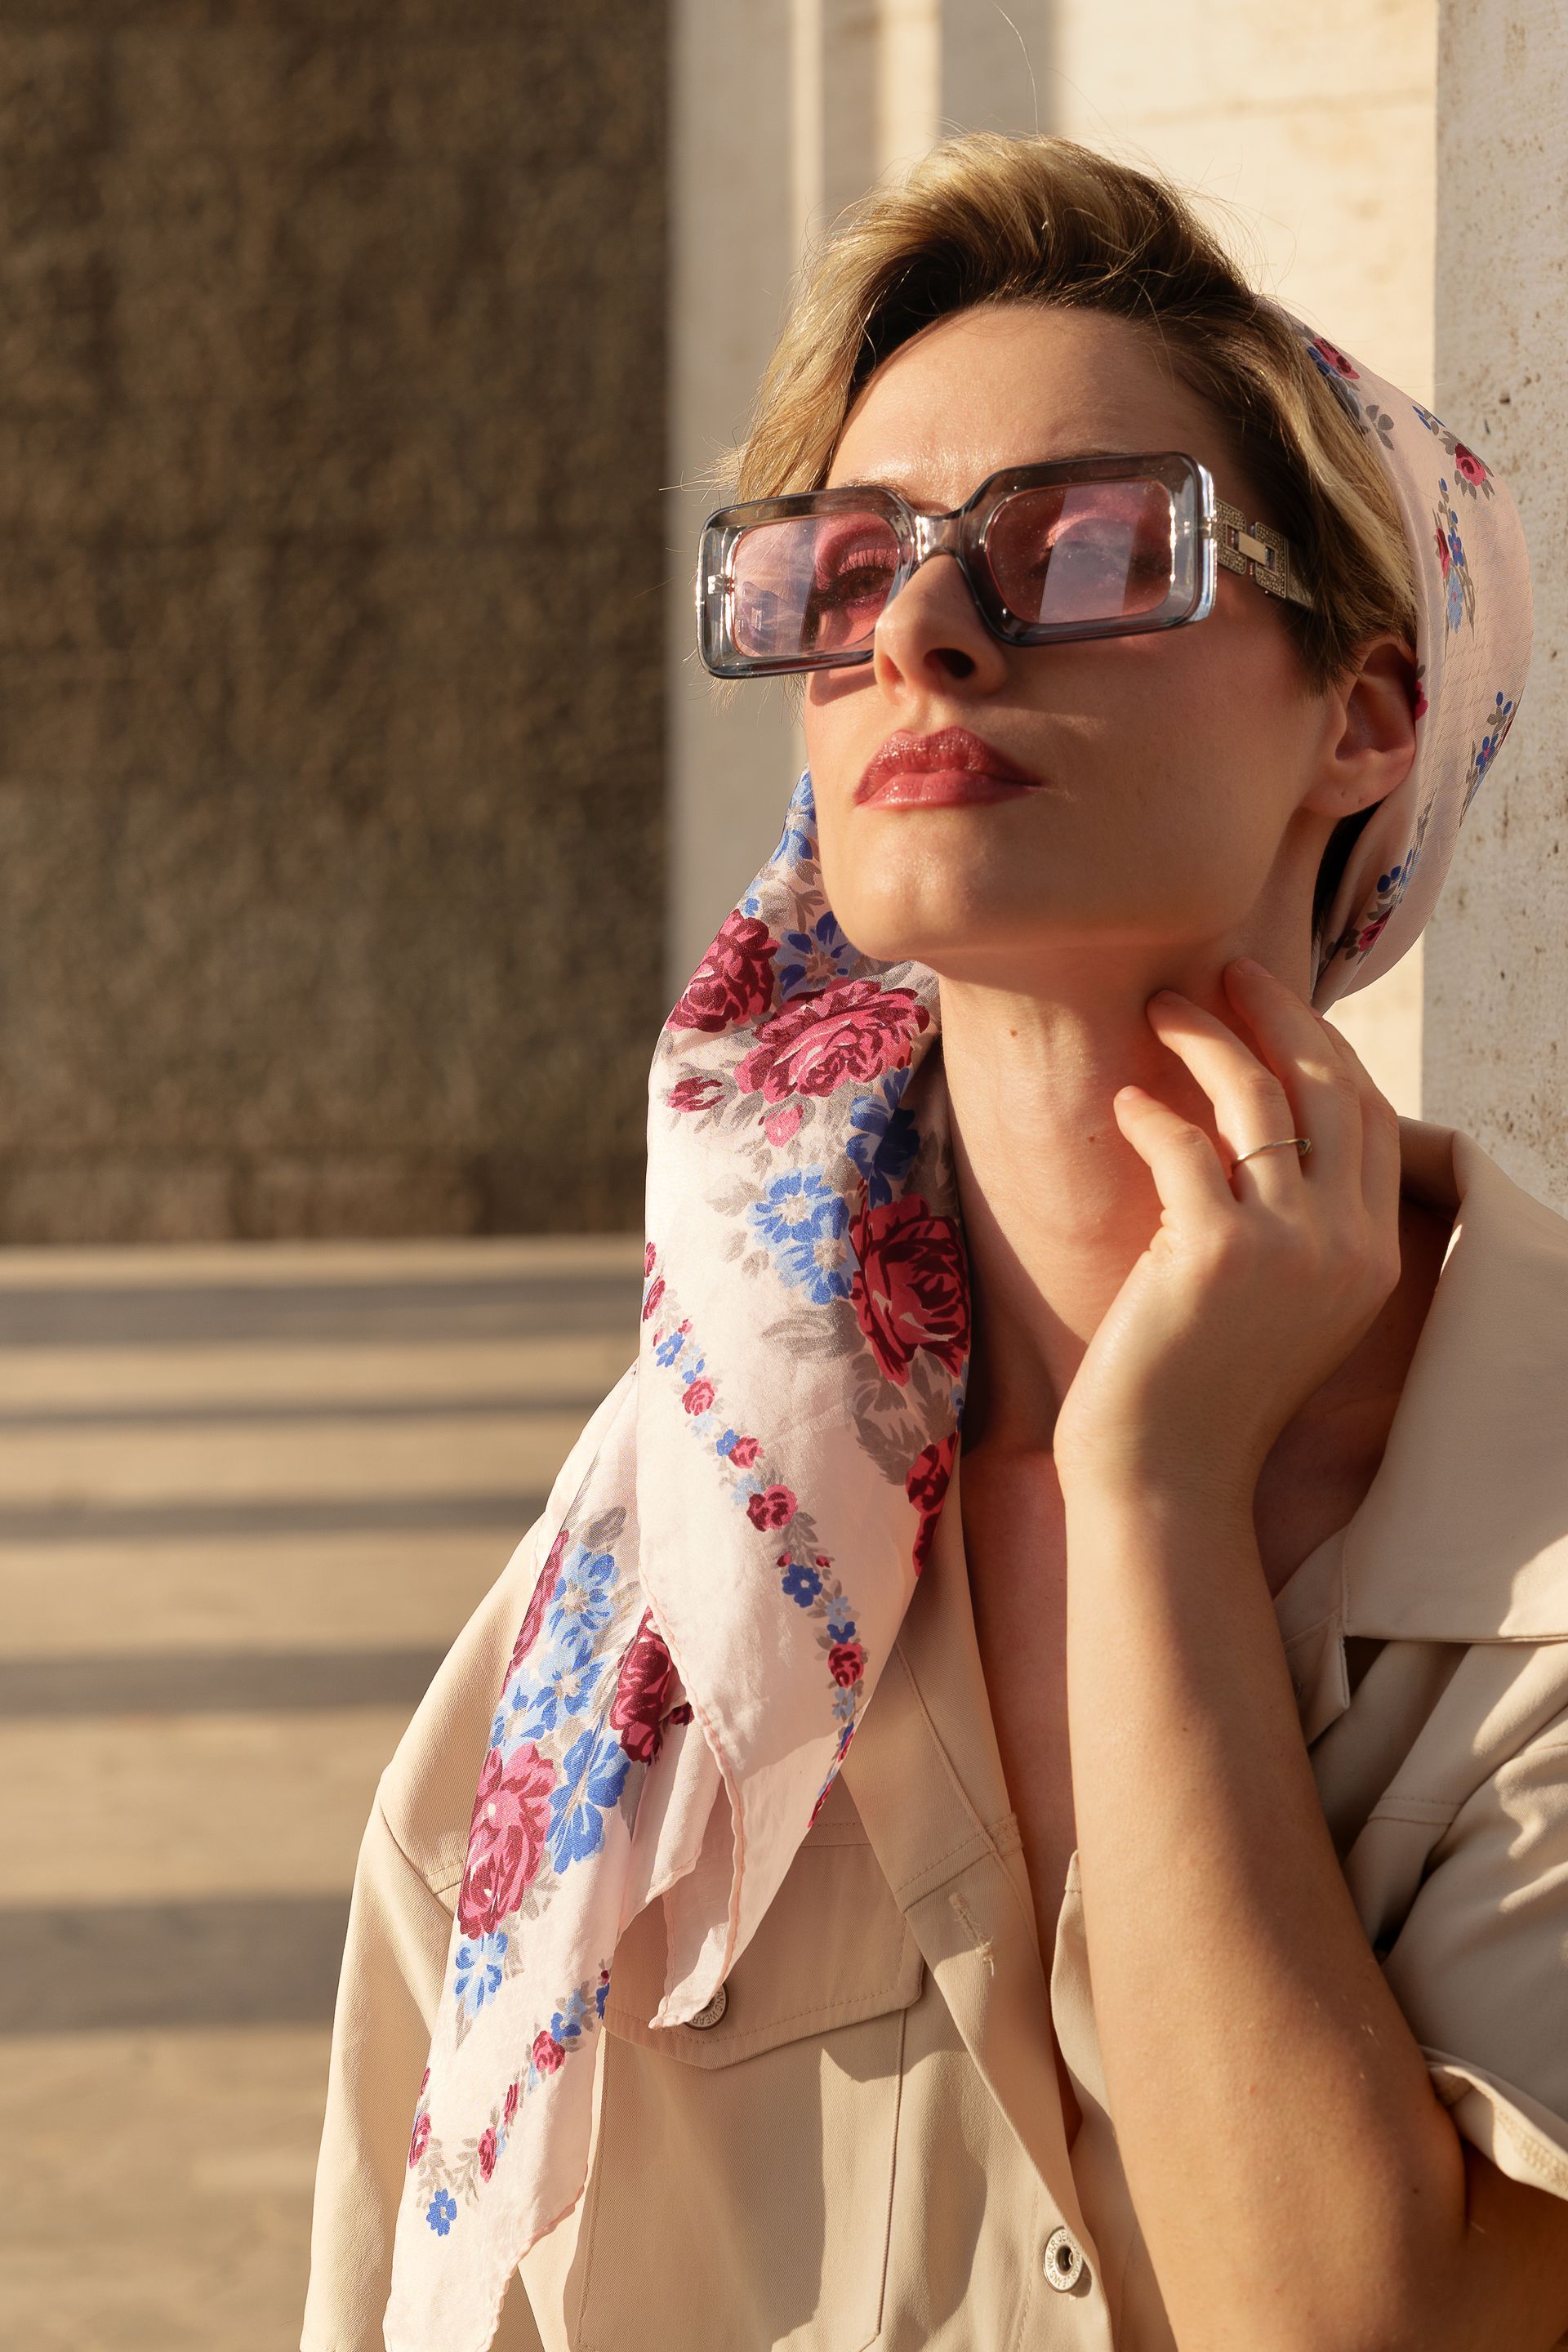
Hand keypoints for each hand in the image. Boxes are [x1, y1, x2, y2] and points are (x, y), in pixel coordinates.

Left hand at [1050, 957, 1404, 1505]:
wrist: (1163, 1476)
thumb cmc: (1197, 1389)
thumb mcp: (1274, 1298)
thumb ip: (1289, 1220)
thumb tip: (1255, 1120)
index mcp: (1373, 1255)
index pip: (1367, 1115)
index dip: (1322, 1044)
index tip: (1271, 1003)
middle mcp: (1347, 1246)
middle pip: (1330, 1086)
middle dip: (1279, 1014)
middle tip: (1225, 972)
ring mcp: (1288, 1248)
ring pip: (1258, 1099)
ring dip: (1207, 1041)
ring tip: (1159, 1011)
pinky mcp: (1213, 1253)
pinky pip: (1183, 1144)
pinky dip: (1149, 1111)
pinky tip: (1123, 1102)